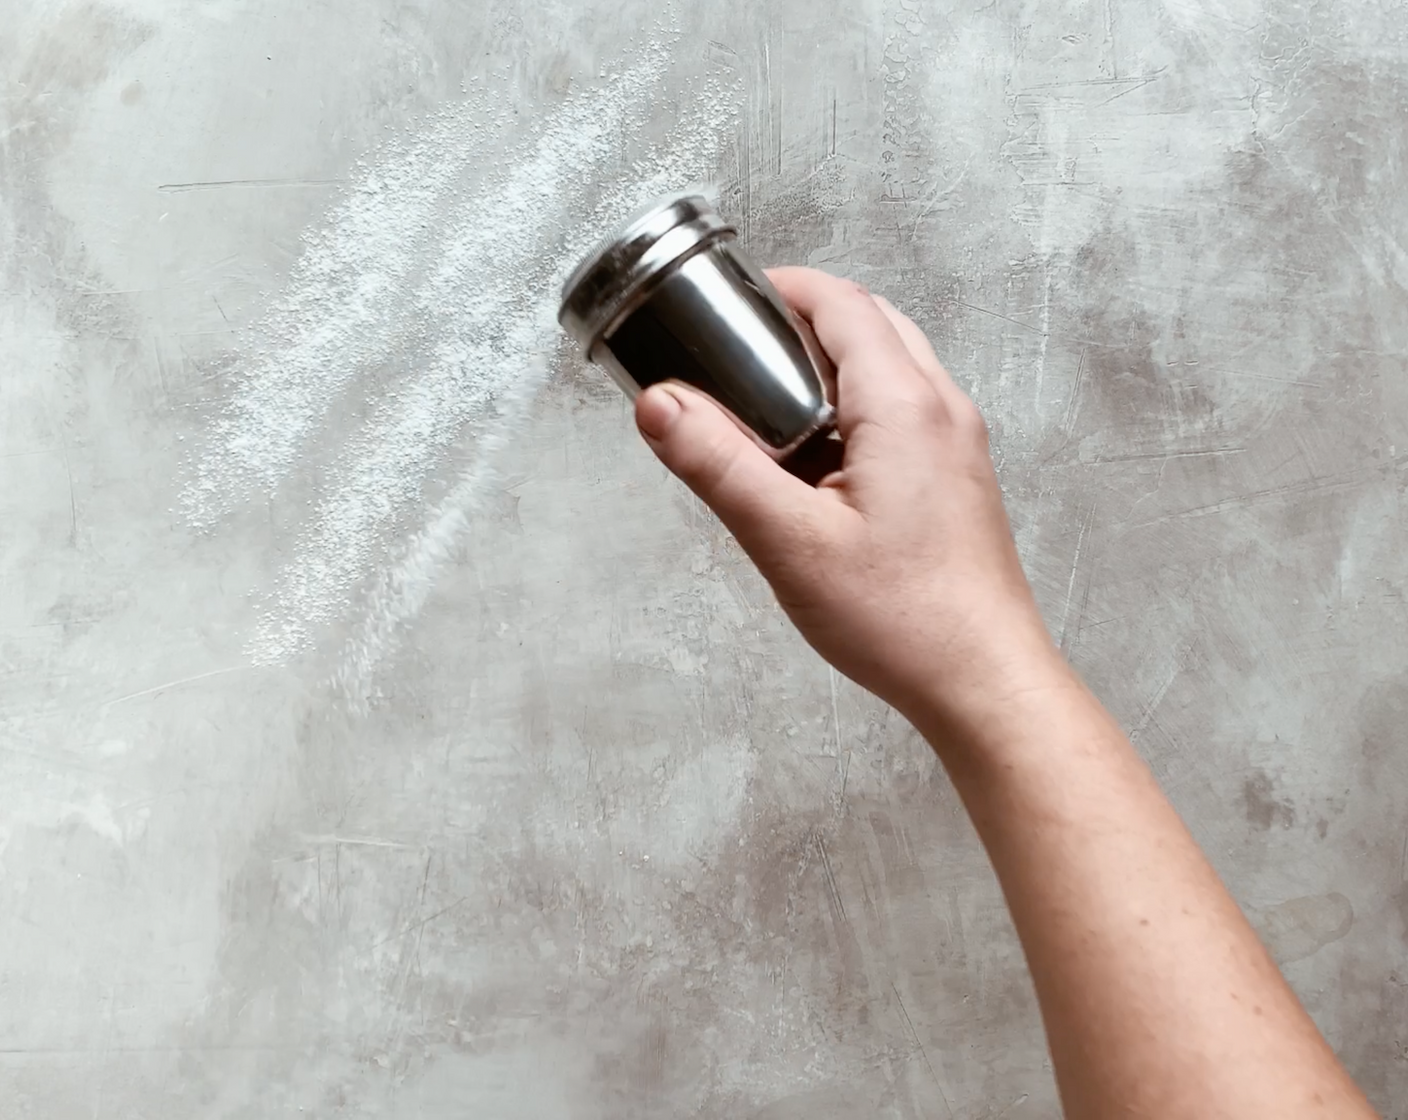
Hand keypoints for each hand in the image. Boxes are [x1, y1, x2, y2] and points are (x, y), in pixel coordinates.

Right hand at [634, 267, 1068, 741]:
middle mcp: (943, 411)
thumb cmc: (903, 618)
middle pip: (872, 324)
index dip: (786, 288)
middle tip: (744, 350)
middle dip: (806, 321)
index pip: (843, 304)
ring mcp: (958, 445)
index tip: (736, 300)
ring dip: (834, 366)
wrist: (983, 681)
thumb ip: (719, 466)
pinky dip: (858, 407)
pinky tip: (819, 464)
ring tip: (772, 408)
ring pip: (893, 368)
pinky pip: (907, 413)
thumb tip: (661, 405)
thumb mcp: (788, 541)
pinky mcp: (958, 480)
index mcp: (904, 406)